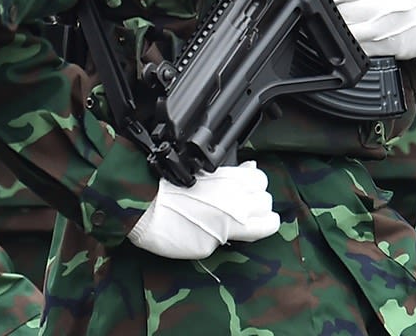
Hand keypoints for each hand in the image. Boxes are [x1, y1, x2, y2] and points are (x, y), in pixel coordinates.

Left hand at [127, 161, 281, 259]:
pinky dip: (245, 174)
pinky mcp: (219, 169)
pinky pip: (244, 167)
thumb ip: (226, 236)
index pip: (269, 223)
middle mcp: (238, 199)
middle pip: (267, 200)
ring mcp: (229, 180)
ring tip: (243, 197)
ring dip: (256, 189)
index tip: (257, 230)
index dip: (265, 227)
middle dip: (261, 209)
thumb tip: (235, 227)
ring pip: (260, 179)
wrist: (147, 203)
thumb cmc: (169, 232)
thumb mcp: (202, 247)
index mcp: (236, 223)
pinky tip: (236, 182)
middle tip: (246, 216)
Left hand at [329, 0, 415, 59]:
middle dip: (332, 14)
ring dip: (339, 32)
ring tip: (331, 31)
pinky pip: (367, 48)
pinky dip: (354, 48)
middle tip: (324, 15)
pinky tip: (347, 45)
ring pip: (354, 30)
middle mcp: (386, 3)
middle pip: (348, 10)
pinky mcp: (393, 45)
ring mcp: (389, 26)